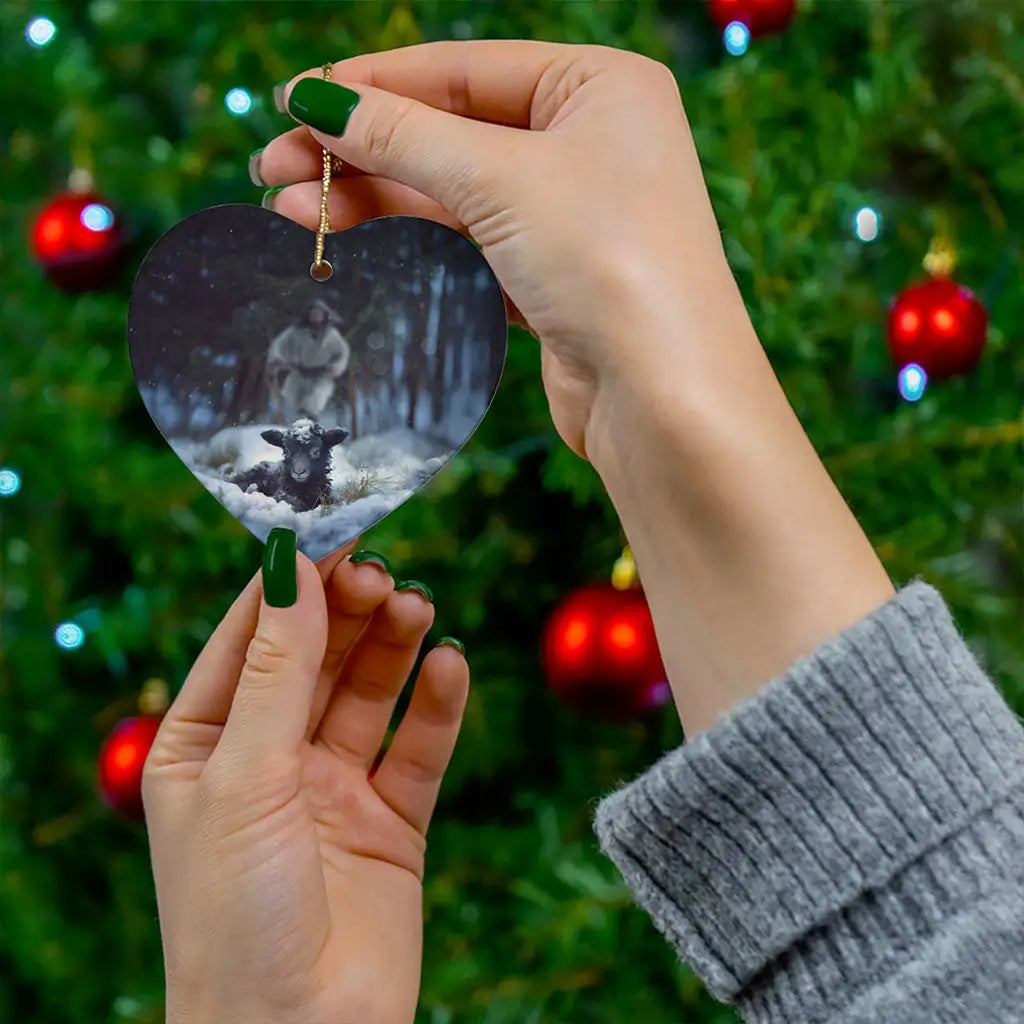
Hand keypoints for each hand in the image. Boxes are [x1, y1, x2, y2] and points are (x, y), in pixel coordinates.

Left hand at [143, 542, 468, 1023]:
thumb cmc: (235, 918)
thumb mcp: (244, 777)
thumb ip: (277, 671)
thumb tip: (290, 566)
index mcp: (206, 745)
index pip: (249, 639)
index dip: (289, 583)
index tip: (331, 529)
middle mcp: (269, 760)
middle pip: (316, 657)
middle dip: (348, 610)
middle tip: (382, 572)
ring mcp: (332, 789)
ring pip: (369, 692)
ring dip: (394, 645)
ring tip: (418, 607)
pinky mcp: (392, 821)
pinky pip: (419, 747)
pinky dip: (437, 704)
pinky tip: (450, 665)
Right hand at [256, 42, 892, 737]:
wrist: (664, 395)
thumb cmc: (609, 262)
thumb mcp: (499, 179)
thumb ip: (403, 136)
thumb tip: (316, 100)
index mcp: (600, 86)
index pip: (463, 69)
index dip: (372, 85)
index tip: (294, 102)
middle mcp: (591, 143)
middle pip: (451, 132)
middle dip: (361, 150)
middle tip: (274, 167)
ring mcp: (572, 214)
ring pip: (453, 193)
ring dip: (373, 200)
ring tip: (292, 210)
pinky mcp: (553, 277)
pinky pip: (468, 243)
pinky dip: (411, 242)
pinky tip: (351, 242)